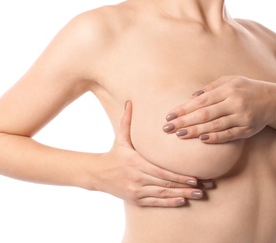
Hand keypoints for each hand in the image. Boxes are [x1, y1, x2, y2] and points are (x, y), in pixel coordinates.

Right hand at [94, 101, 210, 206]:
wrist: (98, 173)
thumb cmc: (113, 154)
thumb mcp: (120, 138)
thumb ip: (127, 121)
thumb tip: (130, 101)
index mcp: (136, 162)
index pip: (162, 171)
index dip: (179, 176)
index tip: (196, 178)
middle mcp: (137, 178)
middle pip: (166, 184)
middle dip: (186, 187)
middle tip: (205, 188)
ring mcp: (136, 190)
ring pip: (163, 195)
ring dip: (182, 196)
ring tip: (199, 196)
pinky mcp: (135, 200)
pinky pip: (155, 202)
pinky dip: (169, 203)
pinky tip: (182, 202)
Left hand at [163, 75, 275, 142]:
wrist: (274, 100)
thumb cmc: (246, 89)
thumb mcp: (231, 81)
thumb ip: (210, 87)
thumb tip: (191, 96)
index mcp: (227, 90)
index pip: (200, 101)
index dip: (183, 109)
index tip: (169, 115)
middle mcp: (234, 103)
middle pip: (205, 114)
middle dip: (184, 121)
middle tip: (167, 128)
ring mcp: (241, 117)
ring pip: (215, 126)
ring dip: (195, 131)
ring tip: (179, 134)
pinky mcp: (248, 129)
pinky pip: (229, 135)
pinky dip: (215, 138)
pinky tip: (201, 140)